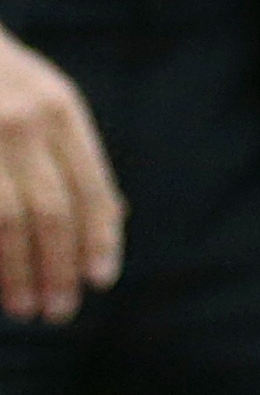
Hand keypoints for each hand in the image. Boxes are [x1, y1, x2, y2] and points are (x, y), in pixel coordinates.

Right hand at [0, 25, 119, 323]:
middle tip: (62, 311)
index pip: (90, 184)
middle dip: (60, 267)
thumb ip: (76, 157)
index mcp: (60, 110)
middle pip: (51, 210)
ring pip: (7, 220)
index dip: (98, 237)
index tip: (102, 280)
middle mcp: (23, 124)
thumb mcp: (50, 103)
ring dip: (19, 272)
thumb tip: (114, 220)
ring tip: (28, 309)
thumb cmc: (4, 83)